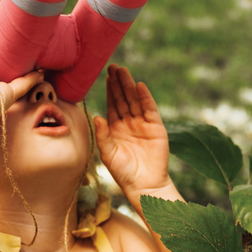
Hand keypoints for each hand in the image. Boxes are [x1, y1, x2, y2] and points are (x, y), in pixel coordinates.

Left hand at [94, 64, 173, 197]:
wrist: (144, 185)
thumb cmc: (123, 172)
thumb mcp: (108, 154)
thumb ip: (102, 136)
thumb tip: (96, 116)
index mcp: (115, 128)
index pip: (112, 105)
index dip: (109, 91)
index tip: (105, 75)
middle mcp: (129, 123)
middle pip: (123, 99)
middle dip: (118, 83)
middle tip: (113, 66)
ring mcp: (143, 124)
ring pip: (135, 101)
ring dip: (129, 86)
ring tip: (124, 71)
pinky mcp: (155, 128)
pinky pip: (149, 109)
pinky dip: (145, 98)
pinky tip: (139, 86)